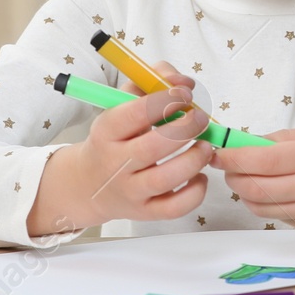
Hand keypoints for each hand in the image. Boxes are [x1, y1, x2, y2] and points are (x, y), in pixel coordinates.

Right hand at [27, 62, 213, 235]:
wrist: (89, 184)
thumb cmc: (115, 138)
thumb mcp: (121, 104)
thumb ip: (152, 83)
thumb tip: (183, 82)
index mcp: (106, 131)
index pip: (135, 113)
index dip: (166, 100)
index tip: (184, 94)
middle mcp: (115, 163)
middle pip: (152, 147)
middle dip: (185, 128)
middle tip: (201, 119)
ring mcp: (130, 191)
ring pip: (165, 179)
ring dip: (193, 159)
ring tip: (205, 145)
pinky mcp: (145, 212)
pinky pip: (174, 208)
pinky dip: (194, 192)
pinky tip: (199, 175)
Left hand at [206, 126, 294, 233]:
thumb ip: (284, 140)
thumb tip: (245, 143)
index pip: (260, 160)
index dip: (231, 157)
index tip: (216, 151)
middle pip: (255, 188)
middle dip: (233, 176)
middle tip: (228, 165)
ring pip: (263, 208)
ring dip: (247, 193)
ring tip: (250, 178)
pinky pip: (281, 218)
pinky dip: (271, 205)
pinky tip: (278, 191)